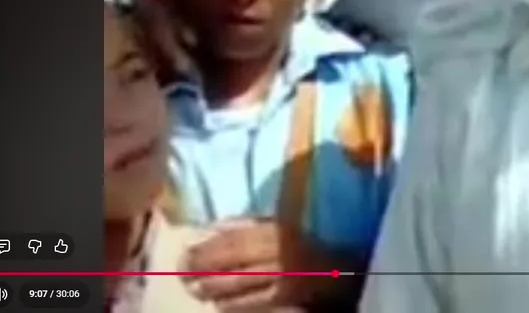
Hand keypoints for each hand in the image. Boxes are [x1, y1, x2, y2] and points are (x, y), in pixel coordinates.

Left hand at [181, 218, 334, 310]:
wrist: (345, 273)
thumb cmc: (309, 245)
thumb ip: (253, 224)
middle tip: (184, 278)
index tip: (184, 255)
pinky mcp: (290, 305)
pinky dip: (235, 309)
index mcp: (281, 233)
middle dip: (205, 275)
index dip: (206, 250)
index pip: (235, 242)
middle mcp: (283, 259)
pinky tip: (221, 307)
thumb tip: (213, 228)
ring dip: (215, 295)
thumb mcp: (284, 225)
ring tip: (198, 293)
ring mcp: (287, 286)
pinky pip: (256, 309)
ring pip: (241, 293)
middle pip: (234, 269)